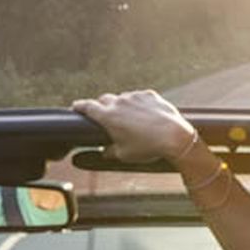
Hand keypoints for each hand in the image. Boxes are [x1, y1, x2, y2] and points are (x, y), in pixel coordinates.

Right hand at [72, 90, 193, 163]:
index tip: (76, 106)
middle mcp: (119, 102)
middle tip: (106, 117)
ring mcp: (135, 96)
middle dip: (102, 106)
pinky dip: (138, 104)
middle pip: (104, 100)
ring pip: (122, 98)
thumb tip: (104, 152)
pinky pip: (139, 97)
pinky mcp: (149, 94)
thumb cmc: (147, 148)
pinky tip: (145, 115)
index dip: (80, 106)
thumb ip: (108, 151)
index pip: (87, 106)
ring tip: (130, 120)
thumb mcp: (123, 155)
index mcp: (108, 116)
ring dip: (122, 105)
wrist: (173, 137)